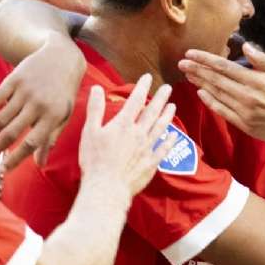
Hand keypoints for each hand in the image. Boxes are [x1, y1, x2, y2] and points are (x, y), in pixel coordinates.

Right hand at [0, 37, 87, 170]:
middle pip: (11, 133)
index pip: (32, 142)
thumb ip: (50, 139)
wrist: (62, 58)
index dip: (16, 158)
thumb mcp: (64, 115)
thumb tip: (40, 164)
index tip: (2, 171)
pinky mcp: (14, 80)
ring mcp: (24, 92)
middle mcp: (38, 105)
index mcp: (53, 117)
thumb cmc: (63, 93)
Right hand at [78, 74, 176, 195]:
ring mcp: (147, 148)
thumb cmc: (94, 160)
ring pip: (161, 127)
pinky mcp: (151, 162)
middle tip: (168, 87)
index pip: (135, 100)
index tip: (148, 77)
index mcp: (123, 124)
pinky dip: (170, 140)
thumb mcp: (90, 131)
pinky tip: (175, 134)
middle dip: (160, 98)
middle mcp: (138, 133)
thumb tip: (96, 88)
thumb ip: (95, 109)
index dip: (142, 87)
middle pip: (152, 111)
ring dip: (168, 115)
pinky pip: (164, 148)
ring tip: (173, 106)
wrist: (106, 187)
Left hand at [178, 43, 264, 145]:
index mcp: (257, 81)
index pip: (224, 67)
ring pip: (217, 95)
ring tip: (188, 75)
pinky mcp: (246, 125)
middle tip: (182, 63)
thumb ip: (264, 60)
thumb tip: (246, 46)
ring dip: (201, 84)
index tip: (191, 53)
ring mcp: (245, 113)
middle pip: (216, 80)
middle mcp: (248, 96)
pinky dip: (210, 102)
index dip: (205, 59)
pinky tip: (201, 93)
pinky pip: (223, 112)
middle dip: (197, 70)